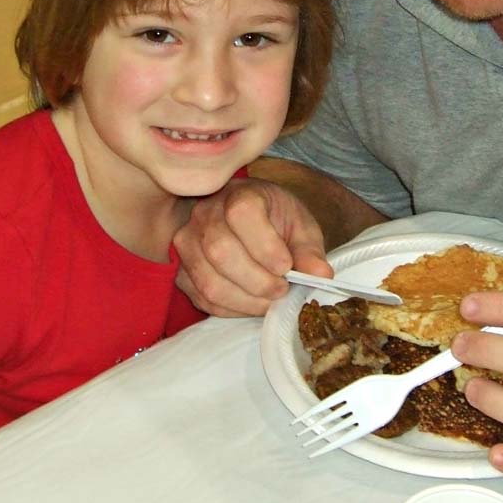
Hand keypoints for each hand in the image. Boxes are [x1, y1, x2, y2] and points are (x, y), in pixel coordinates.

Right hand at [173, 177, 331, 317]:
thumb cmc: (276, 221)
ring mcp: (187, 242)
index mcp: (239, 194)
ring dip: (246, 300)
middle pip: (221, 252)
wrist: (249, 220)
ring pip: (209, 281)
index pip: (243, 215)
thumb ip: (309, 250)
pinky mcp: (180, 270)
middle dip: (258, 281)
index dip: (266, 247)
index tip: (287, 266)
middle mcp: (205, 213)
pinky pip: (202, 298)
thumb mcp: (300, 226)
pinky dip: (231, 309)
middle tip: (282, 289)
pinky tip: (251, 303)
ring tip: (269, 299)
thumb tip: (321, 275)